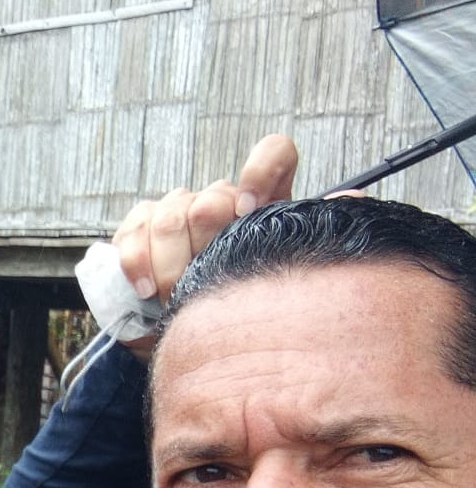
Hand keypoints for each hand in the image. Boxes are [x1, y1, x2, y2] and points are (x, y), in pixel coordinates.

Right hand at [112, 133, 298, 326]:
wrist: (192, 335)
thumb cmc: (241, 304)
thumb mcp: (281, 276)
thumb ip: (313, 239)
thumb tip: (352, 200)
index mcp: (261, 201)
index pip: (273, 153)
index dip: (262, 170)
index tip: (247, 211)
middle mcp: (219, 198)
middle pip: (211, 200)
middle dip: (203, 249)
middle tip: (204, 285)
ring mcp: (176, 208)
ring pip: (171, 218)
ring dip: (170, 267)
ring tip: (174, 299)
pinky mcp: (140, 224)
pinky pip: (134, 231)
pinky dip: (138, 263)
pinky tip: (146, 289)